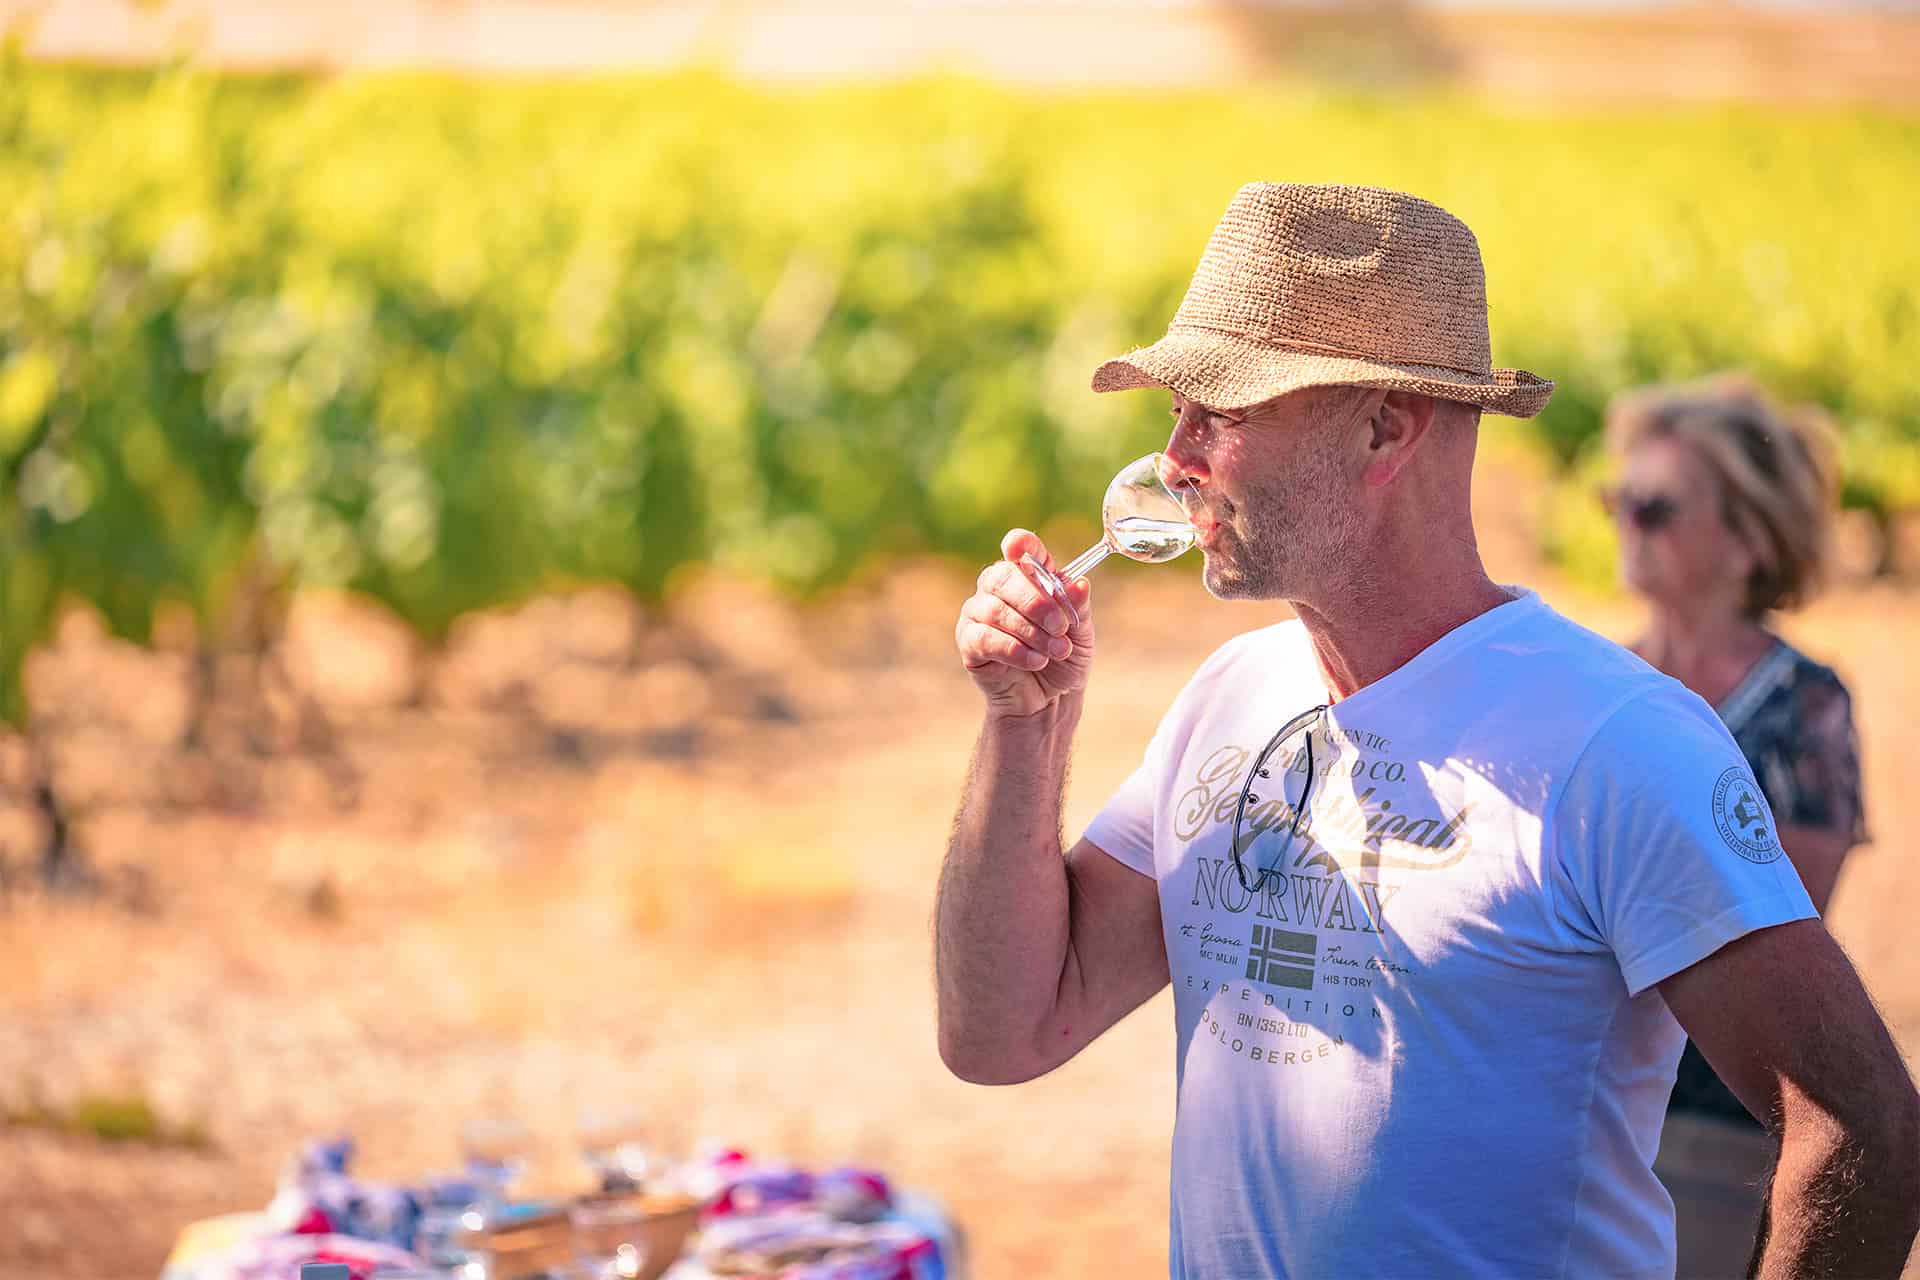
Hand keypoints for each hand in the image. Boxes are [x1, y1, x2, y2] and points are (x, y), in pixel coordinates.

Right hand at [955, 530, 1094, 719]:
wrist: (1051, 699)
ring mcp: (978, 613)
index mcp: (1026, 575)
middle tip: (1060, 627)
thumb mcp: (1081, 632)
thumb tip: (1079, 584)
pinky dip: (1015, 650)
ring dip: (1031, 632)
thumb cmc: (1064, 658)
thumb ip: (1078, 607)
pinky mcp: (969, 642)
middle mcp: (996, 588)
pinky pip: (985, 638)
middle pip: (1003, 576)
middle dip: (1036, 602)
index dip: (1019, 544)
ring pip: (995, 610)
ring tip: (1055, 651)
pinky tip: (1036, 661)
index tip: (1018, 547)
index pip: (1019, 548)